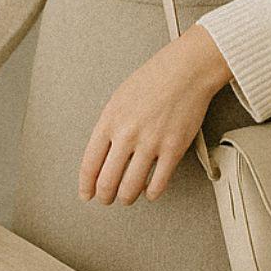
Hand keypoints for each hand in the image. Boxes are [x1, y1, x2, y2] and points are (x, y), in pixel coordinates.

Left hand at [79, 24, 231, 206]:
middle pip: (108, 181)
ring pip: (131, 188)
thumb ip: (109, 126)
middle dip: (105, 196)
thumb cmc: (152, 80)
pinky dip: (151, 193)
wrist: (184, 71)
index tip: (87, 194)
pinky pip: (158, 183)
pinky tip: (149, 192)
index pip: (90, 163)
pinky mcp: (173, 149)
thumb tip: (102, 155)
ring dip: (126, 198)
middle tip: (106, 199)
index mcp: (109, 120)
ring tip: (126, 197)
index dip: (86, 184)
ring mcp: (150, 143)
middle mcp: (127, 134)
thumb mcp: (118, 99)